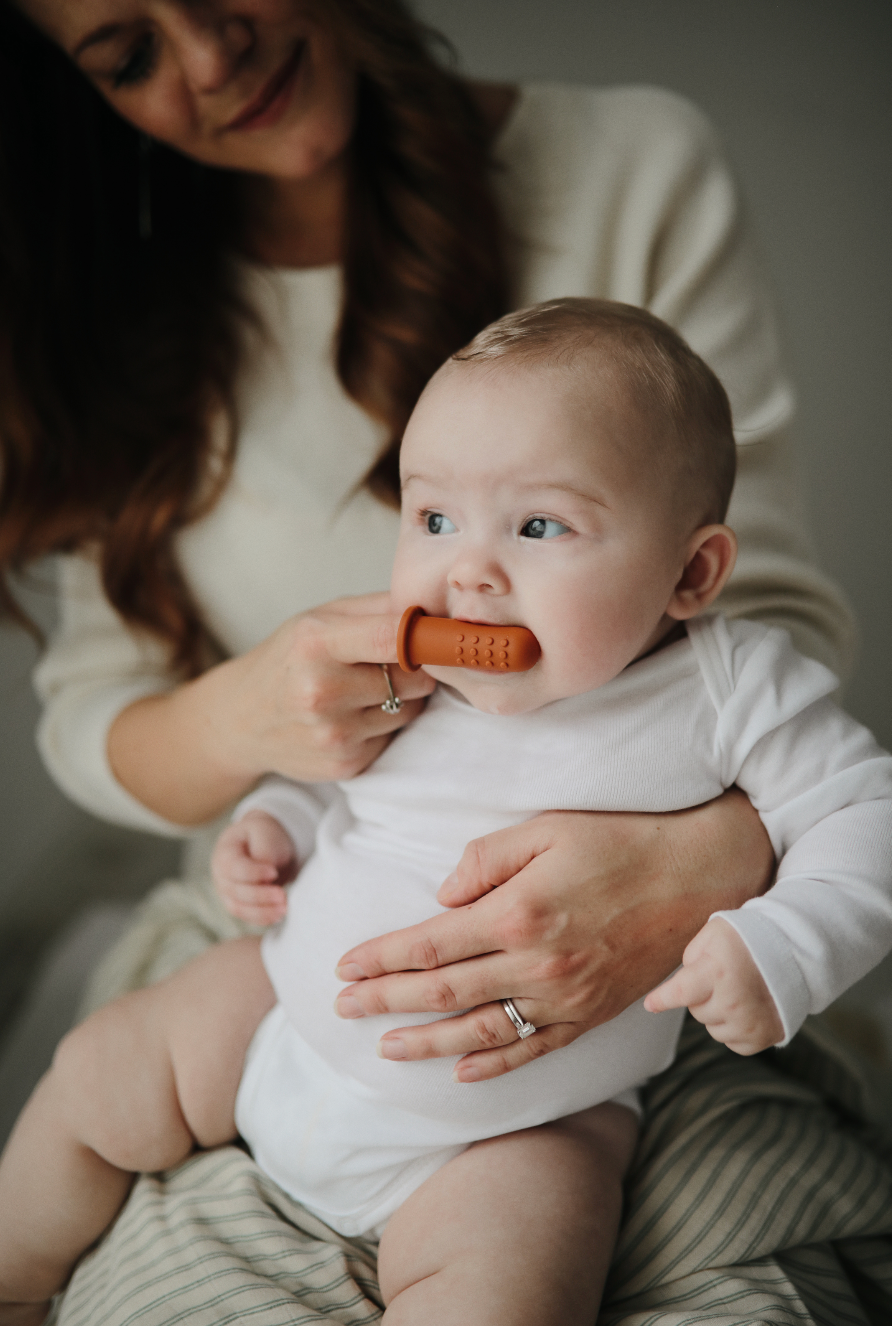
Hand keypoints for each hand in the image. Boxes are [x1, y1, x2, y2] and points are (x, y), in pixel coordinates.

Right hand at [109, 592, 435, 823]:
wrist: (241, 720)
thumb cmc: (290, 659)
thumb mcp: (321, 618)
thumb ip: (380, 608)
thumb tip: (438, 607)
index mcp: (316, 643)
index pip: (396, 636)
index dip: (426, 636)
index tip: (435, 635)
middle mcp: (322, 691)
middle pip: (415, 678)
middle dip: (415, 669)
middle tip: (389, 664)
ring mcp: (333, 734)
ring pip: (410, 710)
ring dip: (402, 700)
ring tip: (365, 692)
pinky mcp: (345, 764)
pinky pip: (393, 738)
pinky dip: (384, 727)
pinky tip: (352, 718)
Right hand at [211, 810, 295, 925]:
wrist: (264, 842)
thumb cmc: (263, 835)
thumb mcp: (265, 834)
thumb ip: (264, 854)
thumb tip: (267, 881)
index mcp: (224, 852)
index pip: (234, 867)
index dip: (253, 873)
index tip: (274, 872)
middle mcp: (221, 875)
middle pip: (236, 891)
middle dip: (260, 896)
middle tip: (282, 895)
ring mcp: (226, 891)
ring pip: (239, 908)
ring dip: (262, 912)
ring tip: (284, 909)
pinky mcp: (238, 903)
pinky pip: (247, 915)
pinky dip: (262, 918)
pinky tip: (278, 915)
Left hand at [335, 791, 774, 1080]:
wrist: (700, 877)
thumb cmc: (621, 841)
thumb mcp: (547, 827)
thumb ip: (486, 860)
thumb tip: (442, 897)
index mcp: (517, 914)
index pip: (430, 944)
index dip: (383, 958)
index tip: (346, 966)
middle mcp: (535, 965)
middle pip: (442, 992)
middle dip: (385, 1000)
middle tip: (342, 1007)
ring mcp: (564, 998)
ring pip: (479, 1031)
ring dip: (425, 1042)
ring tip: (384, 1047)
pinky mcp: (590, 1015)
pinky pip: (533, 1050)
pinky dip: (493, 1065)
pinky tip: (461, 1071)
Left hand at [644, 916, 783, 1053]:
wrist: (794, 952)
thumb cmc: (750, 938)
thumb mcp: (714, 933)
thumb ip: (690, 957)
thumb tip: (681, 983)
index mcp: (717, 973)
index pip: (680, 993)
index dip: (662, 999)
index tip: (650, 1004)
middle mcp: (732, 1003)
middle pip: (696, 1011)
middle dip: (702, 995)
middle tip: (723, 976)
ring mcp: (749, 1024)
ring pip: (713, 1028)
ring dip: (719, 1013)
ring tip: (739, 990)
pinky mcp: (762, 1038)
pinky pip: (732, 1042)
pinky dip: (735, 1027)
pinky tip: (748, 1007)